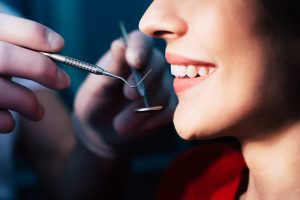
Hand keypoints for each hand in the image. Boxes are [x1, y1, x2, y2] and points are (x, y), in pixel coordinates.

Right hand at [0, 13, 69, 131]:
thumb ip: (19, 45)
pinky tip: (11, 122)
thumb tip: (55, 47)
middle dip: (40, 69)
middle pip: (4, 58)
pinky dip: (4, 121)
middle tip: (64, 82)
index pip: (3, 26)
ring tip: (38, 112)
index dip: (36, 35)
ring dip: (28, 102)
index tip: (60, 45)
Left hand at [74, 30, 175, 149]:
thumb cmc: (96, 102)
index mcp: (129, 53)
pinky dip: (152, 120)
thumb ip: (111, 67)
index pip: (141, 40)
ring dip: (141, 110)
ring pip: (162, 91)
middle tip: (127, 95)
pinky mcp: (168, 105)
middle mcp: (149, 65)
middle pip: (158, 64)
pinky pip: (169, 110)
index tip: (134, 61)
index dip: (140, 48)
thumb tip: (120, 44)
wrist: (101, 129)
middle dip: (143, 81)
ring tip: (119, 125)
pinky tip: (137, 127)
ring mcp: (161, 85)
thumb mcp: (97, 86)